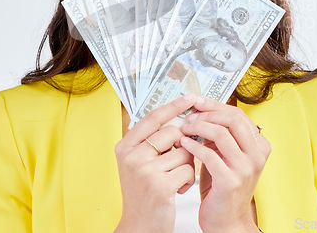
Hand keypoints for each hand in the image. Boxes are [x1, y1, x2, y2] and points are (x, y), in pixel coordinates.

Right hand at [114, 94, 197, 232]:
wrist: (139, 226)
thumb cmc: (144, 192)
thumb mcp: (139, 162)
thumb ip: (153, 140)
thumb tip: (181, 117)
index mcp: (125, 146)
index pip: (153, 117)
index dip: (174, 106)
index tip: (191, 97)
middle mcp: (132, 156)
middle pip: (173, 132)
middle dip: (183, 145)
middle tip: (175, 162)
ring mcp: (144, 170)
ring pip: (184, 152)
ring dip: (186, 165)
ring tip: (173, 179)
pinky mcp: (160, 186)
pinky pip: (188, 170)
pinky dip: (188, 180)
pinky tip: (176, 190)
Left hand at [180, 96, 270, 232]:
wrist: (226, 221)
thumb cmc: (221, 185)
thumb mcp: (225, 154)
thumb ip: (220, 134)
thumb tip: (201, 109)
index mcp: (258, 145)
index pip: (237, 114)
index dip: (215, 105)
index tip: (196, 101)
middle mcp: (256, 156)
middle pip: (233, 119)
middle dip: (207, 114)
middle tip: (189, 116)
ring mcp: (245, 169)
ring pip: (222, 134)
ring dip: (199, 127)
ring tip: (184, 128)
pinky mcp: (230, 182)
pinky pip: (210, 155)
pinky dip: (194, 146)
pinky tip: (184, 143)